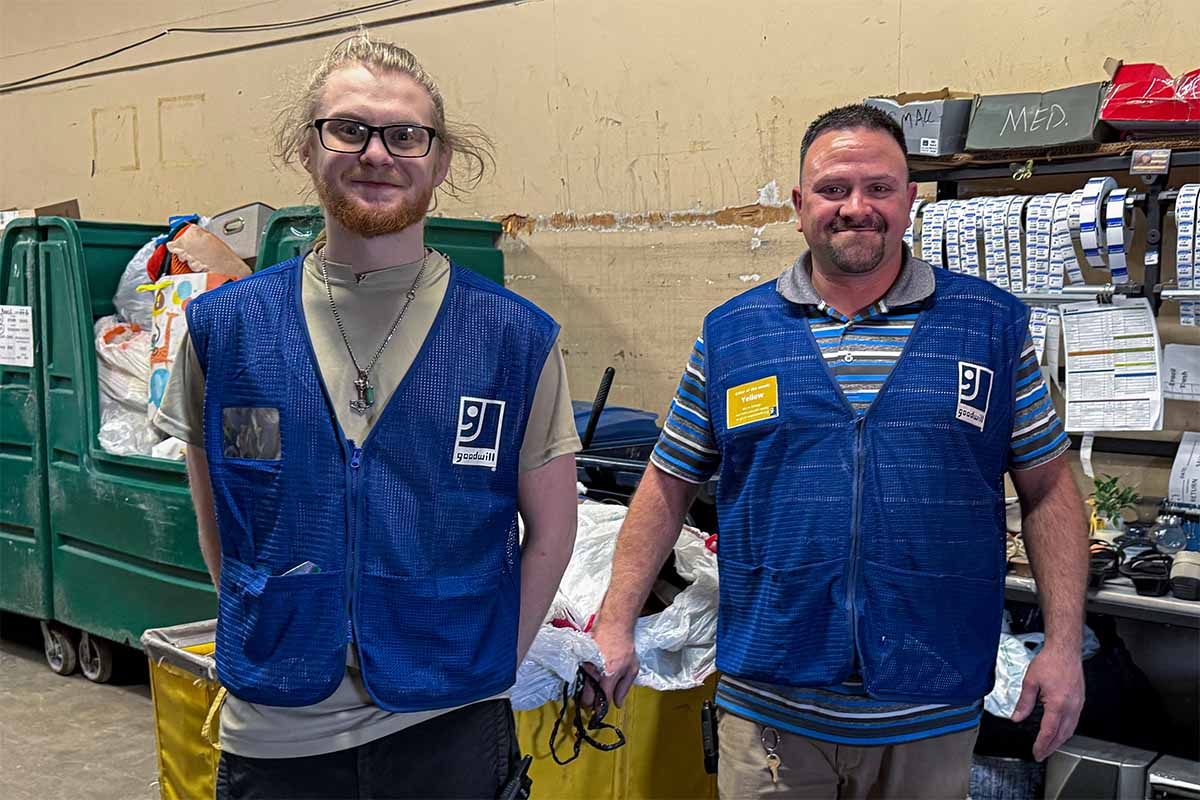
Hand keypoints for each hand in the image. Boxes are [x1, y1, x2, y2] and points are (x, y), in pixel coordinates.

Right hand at [583, 618, 638, 709]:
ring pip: (580, 689)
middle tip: (595, 704)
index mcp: (608, 676)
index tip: (601, 712)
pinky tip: (588, 681)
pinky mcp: (580, 660)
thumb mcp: (632, 668)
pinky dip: (582, 682)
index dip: (601, 709)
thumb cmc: (624, 647)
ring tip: (592, 693)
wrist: (614, 626)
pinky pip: (579, 677)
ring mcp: (585, 666)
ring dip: (585, 694)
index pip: (602, 700)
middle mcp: (594, 673)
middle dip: (590, 704)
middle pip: (586, 699)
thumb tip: (617, 703)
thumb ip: (624, 687)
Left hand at [1012, 644, 1084, 760]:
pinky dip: (1066, 731)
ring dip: (1059, 741)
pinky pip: (1074, 722)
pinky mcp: (1080, 701)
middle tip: (1041, 754)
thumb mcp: (1030, 681)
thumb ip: (1024, 702)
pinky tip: (1060, 732)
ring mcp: (1077, 705)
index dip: (1042, 744)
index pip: (1049, 731)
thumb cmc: (1050, 662)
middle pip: (1061, 735)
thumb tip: (1017, 717)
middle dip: (1051, 747)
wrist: (1065, 650)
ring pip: (1070, 730)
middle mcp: (1071, 707)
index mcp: (1058, 704)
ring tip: (1049, 747)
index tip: (1036, 752)